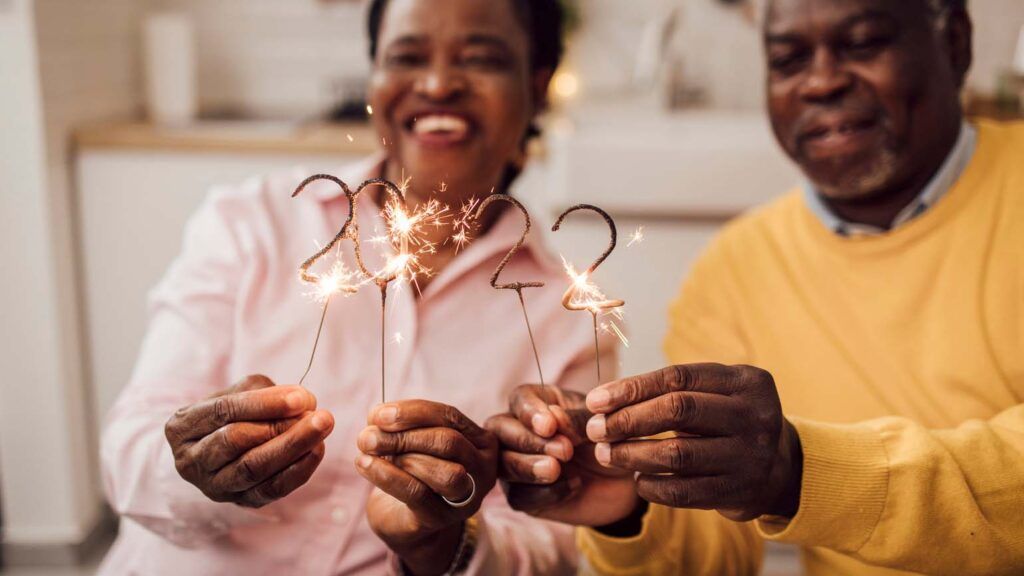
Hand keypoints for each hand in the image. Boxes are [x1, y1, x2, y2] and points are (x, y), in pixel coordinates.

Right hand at [164, 375, 334, 507]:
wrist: (222, 447)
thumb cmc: (232, 413)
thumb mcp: (240, 392)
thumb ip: (266, 392)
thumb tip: (302, 401)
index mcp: (182, 427)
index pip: (223, 411)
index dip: (265, 404)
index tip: (301, 397)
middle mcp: (190, 461)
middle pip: (236, 441)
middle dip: (281, 426)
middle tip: (319, 415)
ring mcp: (213, 486)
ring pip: (253, 468)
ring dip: (293, 447)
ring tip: (322, 428)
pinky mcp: (239, 502)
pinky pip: (270, 489)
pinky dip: (298, 470)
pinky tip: (317, 450)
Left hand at [355, 400, 497, 575]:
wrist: (404, 517)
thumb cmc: (411, 470)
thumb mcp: (413, 441)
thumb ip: (403, 426)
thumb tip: (379, 417)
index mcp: (480, 441)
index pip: (449, 416)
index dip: (413, 412)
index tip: (378, 414)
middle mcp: (482, 468)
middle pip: (449, 442)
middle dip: (405, 435)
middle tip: (367, 435)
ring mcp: (467, 496)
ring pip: (443, 472)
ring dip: (401, 456)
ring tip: (368, 450)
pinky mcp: (443, 518)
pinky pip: (417, 493)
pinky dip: (387, 476)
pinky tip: (364, 464)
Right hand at [485, 385, 637, 527]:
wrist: (625, 482)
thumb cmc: (610, 441)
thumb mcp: (601, 425)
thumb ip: (578, 419)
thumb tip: (554, 418)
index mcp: (540, 402)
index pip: (520, 399)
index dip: (529, 412)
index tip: (549, 426)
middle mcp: (520, 430)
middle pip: (500, 429)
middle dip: (527, 440)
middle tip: (564, 451)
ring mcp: (517, 462)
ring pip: (502, 463)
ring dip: (527, 467)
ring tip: (556, 470)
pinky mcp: (522, 495)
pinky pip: (518, 496)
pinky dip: (542, 494)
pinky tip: (573, 487)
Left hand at [586, 364, 801, 521]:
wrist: (781, 468)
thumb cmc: (728, 421)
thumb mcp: (716, 394)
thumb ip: (671, 391)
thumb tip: (603, 400)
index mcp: (746, 381)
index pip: (678, 377)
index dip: (632, 388)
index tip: (596, 400)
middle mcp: (754, 416)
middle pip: (677, 410)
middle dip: (627, 419)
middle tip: (596, 429)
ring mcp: (751, 456)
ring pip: (677, 454)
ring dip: (632, 454)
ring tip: (607, 454)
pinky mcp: (740, 492)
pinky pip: (683, 491)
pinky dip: (651, 485)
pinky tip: (637, 479)